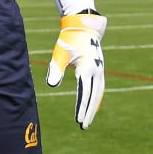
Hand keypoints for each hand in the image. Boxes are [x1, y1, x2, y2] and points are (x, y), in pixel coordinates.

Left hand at [46, 12, 106, 128]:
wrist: (83, 27)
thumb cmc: (69, 40)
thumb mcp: (60, 54)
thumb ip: (56, 69)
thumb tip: (52, 85)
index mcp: (87, 68)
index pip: (85, 93)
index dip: (81, 107)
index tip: (78, 119)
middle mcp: (97, 71)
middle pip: (94, 96)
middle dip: (88, 112)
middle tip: (83, 126)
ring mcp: (100, 70)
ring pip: (98, 93)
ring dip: (93, 107)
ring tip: (87, 120)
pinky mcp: (99, 69)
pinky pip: (99, 88)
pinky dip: (96, 99)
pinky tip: (92, 107)